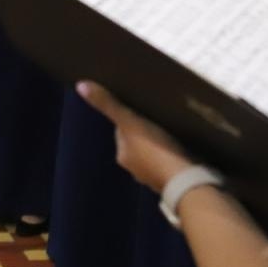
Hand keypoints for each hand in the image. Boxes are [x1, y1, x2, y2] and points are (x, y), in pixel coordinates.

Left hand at [75, 81, 194, 193]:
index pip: (123, 132)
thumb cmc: (155, 149)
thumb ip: (108, 105)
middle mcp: (135, 169)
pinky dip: (176, 156)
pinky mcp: (175, 181)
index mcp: (122, 155)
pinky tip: (185, 148)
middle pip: (139, 143)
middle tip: (162, 118)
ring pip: (156, 154)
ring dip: (163, 144)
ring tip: (175, 131)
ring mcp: (156, 177)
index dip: (132, 119)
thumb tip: (80, 85)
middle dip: (148, 132)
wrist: (187, 180)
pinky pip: (173, 163)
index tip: (143, 109)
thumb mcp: (129, 122)